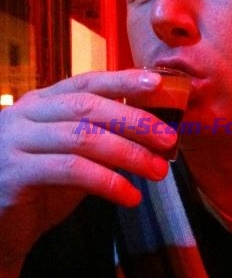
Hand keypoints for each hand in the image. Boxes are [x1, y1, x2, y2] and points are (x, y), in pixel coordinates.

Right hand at [0, 69, 175, 268]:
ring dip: (129, 154)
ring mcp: (16, 141)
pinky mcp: (15, 173)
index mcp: (41, 103)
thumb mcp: (72, 156)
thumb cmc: (39, 188)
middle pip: (88, 107)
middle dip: (134, 121)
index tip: (157, 82)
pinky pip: (72, 171)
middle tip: (169, 139)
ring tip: (158, 171)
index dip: (122, 80)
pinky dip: (108, 182)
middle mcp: (25, 115)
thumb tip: (152, 131)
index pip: (86, 82)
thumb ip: (100, 139)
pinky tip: (130, 197)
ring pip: (83, 138)